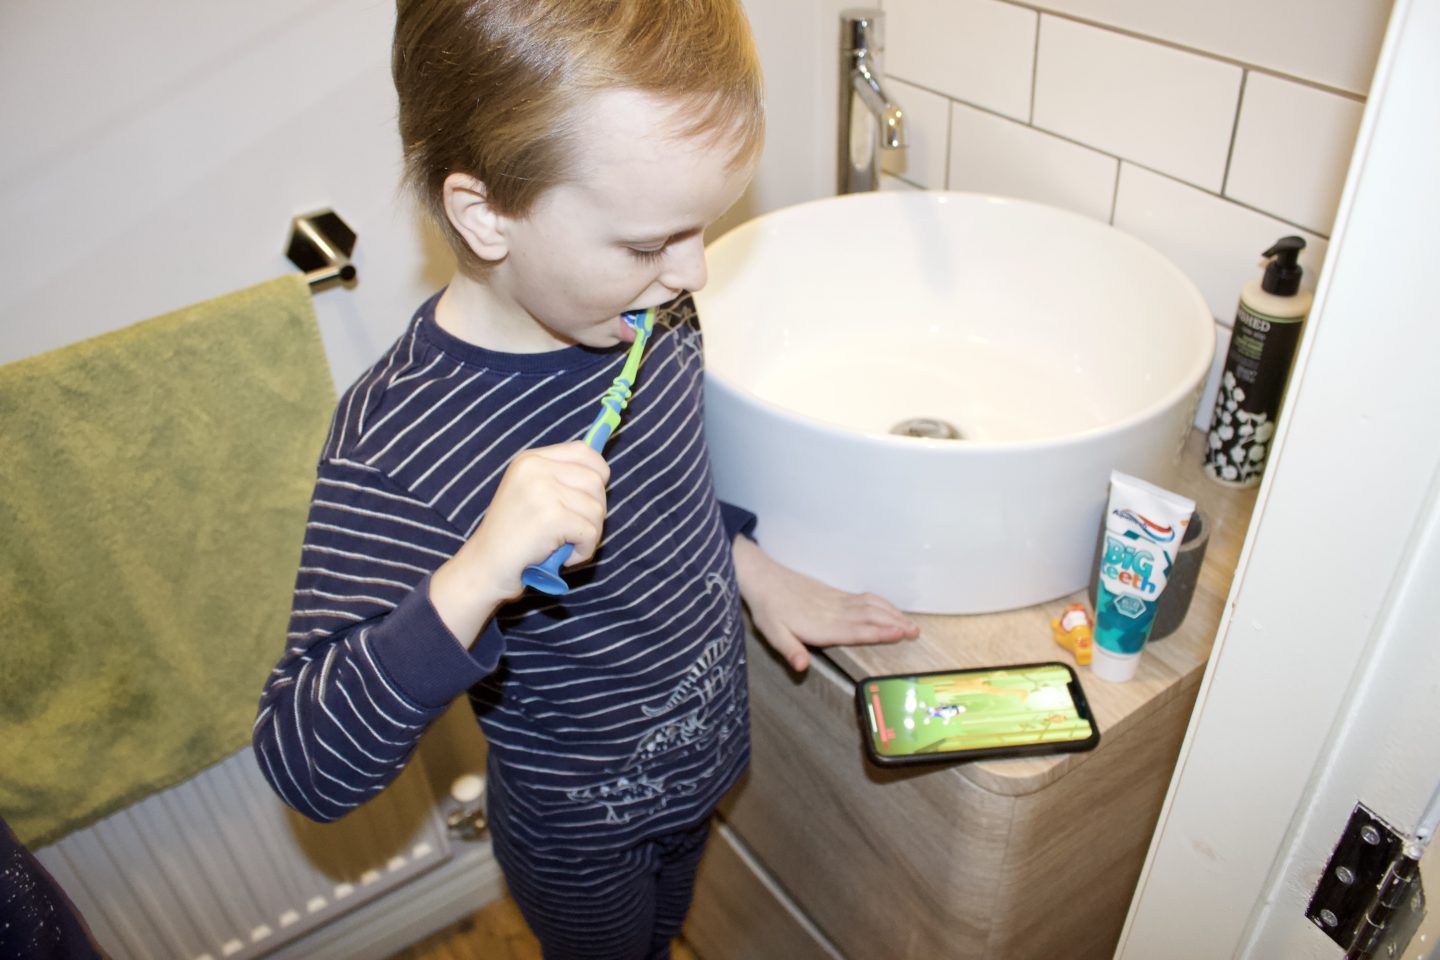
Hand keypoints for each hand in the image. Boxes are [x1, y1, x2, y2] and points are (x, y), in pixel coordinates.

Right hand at [430, 442, 608, 643]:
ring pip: (597, 509)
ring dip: (588, 535)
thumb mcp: (530, 494)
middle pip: (596, 481)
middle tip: (572, 531)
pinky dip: (583, 551)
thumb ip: (560, 480)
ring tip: (562, 545)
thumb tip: (602, 474)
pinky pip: (591, 533)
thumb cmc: (513, 538)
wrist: (484, 567)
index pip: (584, 451)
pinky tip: (562, 557)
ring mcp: (543, 490)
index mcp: (530, 460)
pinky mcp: (551, 516)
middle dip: (594, 511)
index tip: (591, 497)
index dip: (597, 474)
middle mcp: (536, 468)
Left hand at [731, 537, 918, 671]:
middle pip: (871, 617)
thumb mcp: (773, 634)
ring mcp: (837, 601)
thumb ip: (790, 651)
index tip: (900, 634)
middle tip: (916, 632)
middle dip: (895, 624)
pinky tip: (890, 609)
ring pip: (871, 607)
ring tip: (911, 624)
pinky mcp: (836, 594)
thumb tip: (802, 667)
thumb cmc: (769, 609)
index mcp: (822, 625)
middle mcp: (834, 612)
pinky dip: (882, 604)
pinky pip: (864, 599)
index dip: (880, 632)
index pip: (857, 630)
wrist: (764, 578)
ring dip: (893, 614)